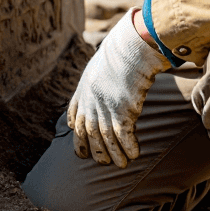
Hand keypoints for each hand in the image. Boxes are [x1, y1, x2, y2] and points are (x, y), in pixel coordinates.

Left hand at [67, 9, 169, 168]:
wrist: (130, 46)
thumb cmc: (122, 50)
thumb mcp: (102, 62)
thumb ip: (100, 76)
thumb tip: (109, 78)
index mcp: (85, 87)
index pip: (75, 114)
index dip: (76, 130)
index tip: (78, 141)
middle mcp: (91, 100)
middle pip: (87, 131)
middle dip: (93, 148)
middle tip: (100, 161)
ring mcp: (105, 106)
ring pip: (105, 137)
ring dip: (113, 153)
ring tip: (121, 164)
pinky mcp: (121, 110)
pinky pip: (123, 135)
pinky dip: (128, 147)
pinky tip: (134, 154)